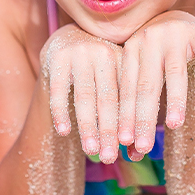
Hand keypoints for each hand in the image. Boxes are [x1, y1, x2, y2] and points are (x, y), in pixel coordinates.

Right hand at [42, 25, 122, 162]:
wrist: (69, 36)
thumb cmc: (99, 70)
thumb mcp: (117, 79)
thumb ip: (126, 110)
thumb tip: (136, 153)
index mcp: (125, 58)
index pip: (128, 97)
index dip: (130, 123)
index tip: (131, 148)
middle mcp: (104, 52)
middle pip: (108, 98)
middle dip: (108, 130)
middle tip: (109, 157)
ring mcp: (80, 54)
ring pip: (84, 96)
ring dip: (87, 126)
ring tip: (90, 151)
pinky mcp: (57, 57)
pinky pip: (59, 90)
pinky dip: (61, 112)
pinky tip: (64, 131)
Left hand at [119, 11, 194, 157]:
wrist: (173, 18)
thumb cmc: (153, 60)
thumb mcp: (140, 77)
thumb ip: (136, 111)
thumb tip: (130, 156)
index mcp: (129, 52)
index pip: (127, 90)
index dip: (126, 116)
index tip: (124, 143)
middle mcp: (148, 41)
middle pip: (146, 85)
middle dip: (144, 118)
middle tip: (143, 147)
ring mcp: (174, 34)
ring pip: (174, 71)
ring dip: (174, 98)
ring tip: (173, 124)